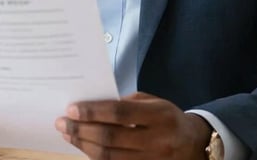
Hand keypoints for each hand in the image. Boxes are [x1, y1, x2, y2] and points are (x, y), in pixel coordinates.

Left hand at [55, 92, 210, 159]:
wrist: (195, 145)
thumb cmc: (168, 117)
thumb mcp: (153, 102)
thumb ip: (126, 104)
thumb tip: (93, 107)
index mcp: (159, 116)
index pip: (120, 114)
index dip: (93, 112)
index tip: (72, 108)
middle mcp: (156, 141)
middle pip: (111, 138)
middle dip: (82, 130)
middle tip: (62, 122)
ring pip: (109, 156)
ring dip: (83, 145)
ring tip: (68, 134)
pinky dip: (95, 157)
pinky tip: (83, 147)